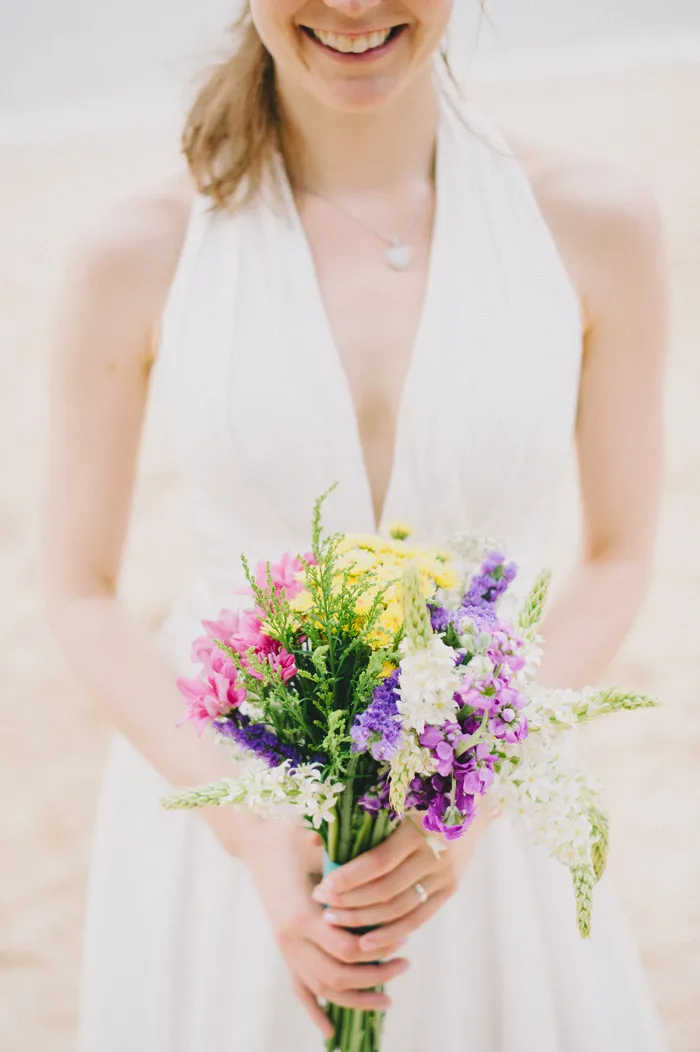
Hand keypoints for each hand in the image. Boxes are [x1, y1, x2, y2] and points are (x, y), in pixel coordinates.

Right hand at [241, 818, 409, 1037]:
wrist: (257, 842)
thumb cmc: (291, 835)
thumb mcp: (316, 840)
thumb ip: (341, 856)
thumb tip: (374, 860)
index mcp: (302, 914)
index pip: (347, 948)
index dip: (378, 949)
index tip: (403, 939)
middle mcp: (291, 938)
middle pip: (337, 976)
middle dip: (374, 978)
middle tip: (404, 966)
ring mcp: (285, 947)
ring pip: (321, 988)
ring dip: (355, 999)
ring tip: (387, 1000)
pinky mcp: (284, 949)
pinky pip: (299, 987)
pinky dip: (315, 1010)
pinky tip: (330, 1031)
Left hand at [312, 811, 487, 955]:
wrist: (472, 803)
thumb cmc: (422, 795)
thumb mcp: (394, 800)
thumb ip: (355, 821)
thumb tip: (314, 842)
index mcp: (419, 829)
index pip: (378, 862)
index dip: (349, 877)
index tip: (322, 885)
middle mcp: (435, 855)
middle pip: (386, 890)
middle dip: (349, 901)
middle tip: (322, 905)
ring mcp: (445, 876)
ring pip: (399, 909)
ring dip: (364, 920)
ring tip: (334, 921)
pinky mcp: (449, 890)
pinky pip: (418, 918)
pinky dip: (392, 932)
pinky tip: (366, 942)